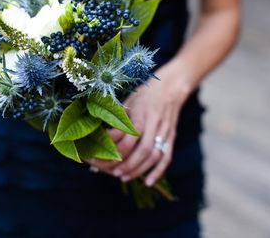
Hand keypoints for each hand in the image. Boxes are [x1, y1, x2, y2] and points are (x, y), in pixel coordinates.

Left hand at [88, 61, 191, 185]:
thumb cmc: (144, 94)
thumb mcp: (128, 100)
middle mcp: (155, 121)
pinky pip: (167, 157)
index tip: (106, 153)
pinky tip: (147, 182)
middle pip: (144, 148)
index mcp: (142, 110)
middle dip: (127, 163)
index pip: (131, 133)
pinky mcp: (171, 137)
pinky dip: (158, 172)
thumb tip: (98, 135)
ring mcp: (165, 131)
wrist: (171, 87)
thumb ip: (117, 118)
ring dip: (139, 169)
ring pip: (154, 155)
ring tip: (123, 177)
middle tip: (113, 172)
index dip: (119, 146)